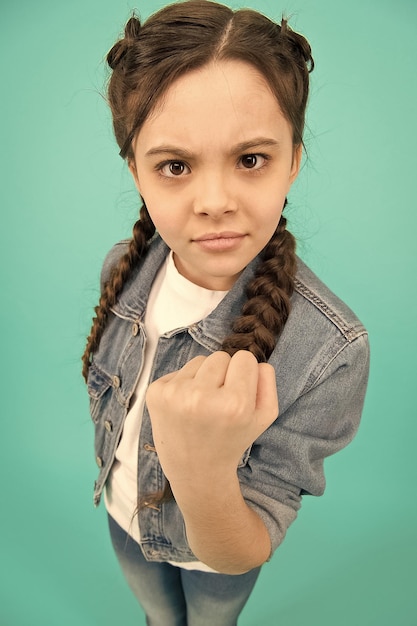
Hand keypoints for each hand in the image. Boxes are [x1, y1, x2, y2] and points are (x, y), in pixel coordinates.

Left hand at [145, 350, 278, 483]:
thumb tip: (253, 360)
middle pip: (221, 356)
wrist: (195, 470)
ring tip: (202, 405)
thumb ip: (267, 382)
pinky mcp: (155, 392)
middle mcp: (202, 396)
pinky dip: (184, 385)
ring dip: (203, 378)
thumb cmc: (232, 440)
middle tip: (218, 402)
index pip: (245, 358)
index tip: (237, 394)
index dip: (244, 375)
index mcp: (234, 404)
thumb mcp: (264, 418)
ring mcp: (174, 394)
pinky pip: (179, 370)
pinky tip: (184, 408)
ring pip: (199, 360)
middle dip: (223, 374)